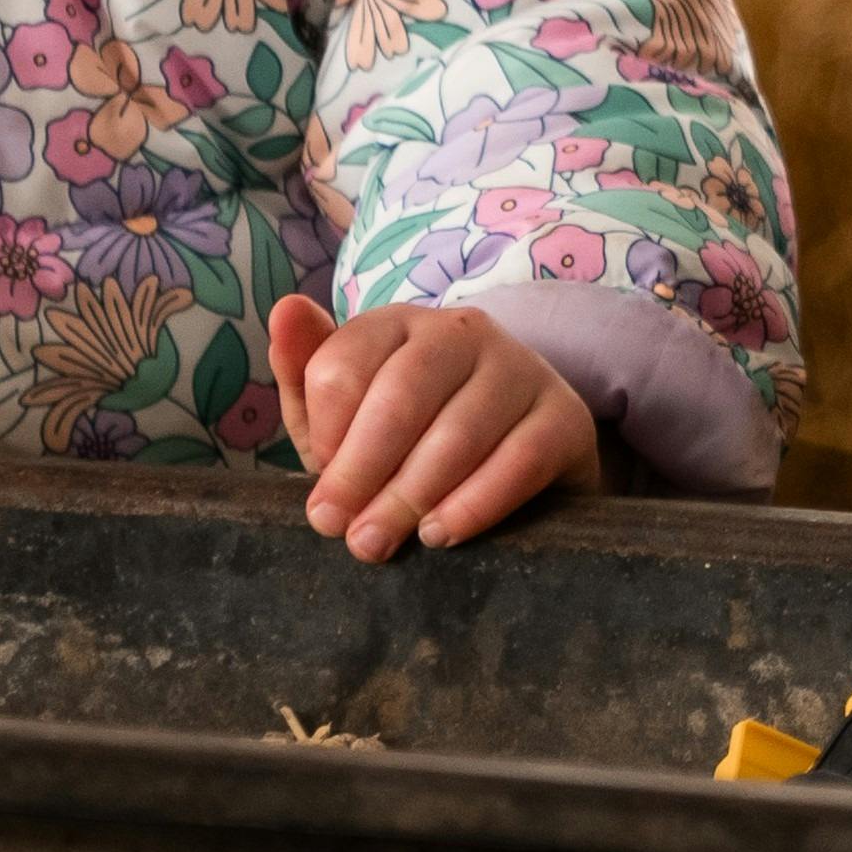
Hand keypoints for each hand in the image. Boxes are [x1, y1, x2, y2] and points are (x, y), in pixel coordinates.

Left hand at [265, 293, 602, 562]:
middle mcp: (462, 332)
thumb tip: (286, 310)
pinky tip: (441, 533)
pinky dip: (475, 503)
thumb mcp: (347, 418)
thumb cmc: (413, 440)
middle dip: (363, 471)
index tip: (321, 489)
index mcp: (399, 324)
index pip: (345, 363)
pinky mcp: (565, 416)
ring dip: (411, 496)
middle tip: (342, 531)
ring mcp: (520, 368)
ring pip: (459, 431)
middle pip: (402, 395)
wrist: (517, 460)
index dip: (327, 435)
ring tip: (381, 541)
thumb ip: (306, 375)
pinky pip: (521, 459)